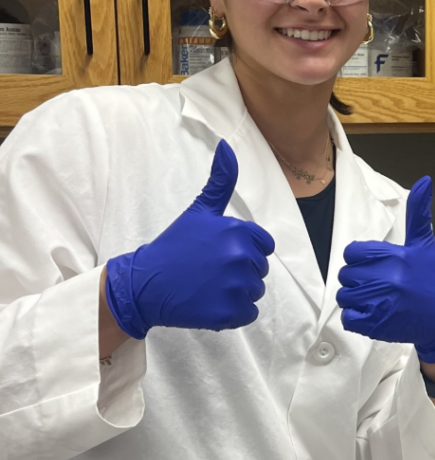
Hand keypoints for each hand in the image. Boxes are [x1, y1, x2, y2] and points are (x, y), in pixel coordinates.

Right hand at [104, 140, 274, 338]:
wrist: (145, 283)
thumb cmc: (175, 246)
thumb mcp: (199, 211)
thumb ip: (220, 181)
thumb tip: (227, 146)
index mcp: (238, 232)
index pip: (264, 246)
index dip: (244, 250)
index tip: (220, 253)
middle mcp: (240, 257)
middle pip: (260, 269)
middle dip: (239, 272)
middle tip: (209, 271)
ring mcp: (235, 286)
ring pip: (255, 292)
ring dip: (236, 293)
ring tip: (207, 286)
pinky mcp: (229, 313)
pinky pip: (248, 313)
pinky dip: (232, 313)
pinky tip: (209, 303)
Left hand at [337, 176, 434, 362]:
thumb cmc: (432, 278)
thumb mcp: (424, 245)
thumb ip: (418, 213)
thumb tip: (425, 180)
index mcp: (394, 256)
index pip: (353, 252)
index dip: (362, 260)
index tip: (378, 267)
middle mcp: (387, 278)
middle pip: (346, 275)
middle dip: (358, 280)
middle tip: (379, 285)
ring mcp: (381, 302)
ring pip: (344, 296)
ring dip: (356, 300)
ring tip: (376, 300)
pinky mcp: (376, 325)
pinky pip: (348, 317)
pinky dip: (357, 318)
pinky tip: (374, 314)